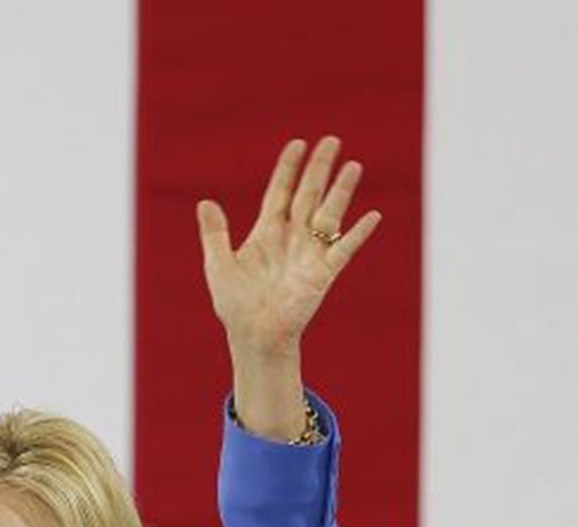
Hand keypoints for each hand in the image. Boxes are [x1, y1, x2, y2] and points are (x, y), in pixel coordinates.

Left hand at [197, 136, 378, 438]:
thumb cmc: (235, 305)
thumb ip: (215, 234)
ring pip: (328, 214)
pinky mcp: (323, 273)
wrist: (253, 336)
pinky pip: (344, 249)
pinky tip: (372, 215)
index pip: (280, 192)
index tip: (297, 144)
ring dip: (341, 191)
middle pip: (308, 194)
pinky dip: (358, 234)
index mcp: (267, 232)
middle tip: (331, 140)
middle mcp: (292, 237)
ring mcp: (310, 253)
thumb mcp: (219, 266)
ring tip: (353, 165)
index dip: (288, 168)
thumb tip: (205, 202)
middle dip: (319, 168)